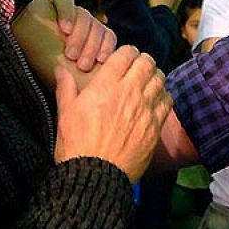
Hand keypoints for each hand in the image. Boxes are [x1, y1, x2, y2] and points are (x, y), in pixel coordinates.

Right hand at [53, 46, 171, 181]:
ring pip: (160, 79)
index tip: (124, 57)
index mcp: (105, 86)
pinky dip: (163, 97)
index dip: (127, 52)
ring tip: (147, 83)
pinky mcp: (155, 126)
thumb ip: (66, 88)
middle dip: (143, 61)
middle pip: (147, 62)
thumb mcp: (65, 115)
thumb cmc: (77, 146)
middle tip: (138, 68)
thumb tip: (61, 70)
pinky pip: (167, 101)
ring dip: (154, 77)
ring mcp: (145, 109)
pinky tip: (155, 102)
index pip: (126, 54)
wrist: (96, 176)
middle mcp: (129, 93)